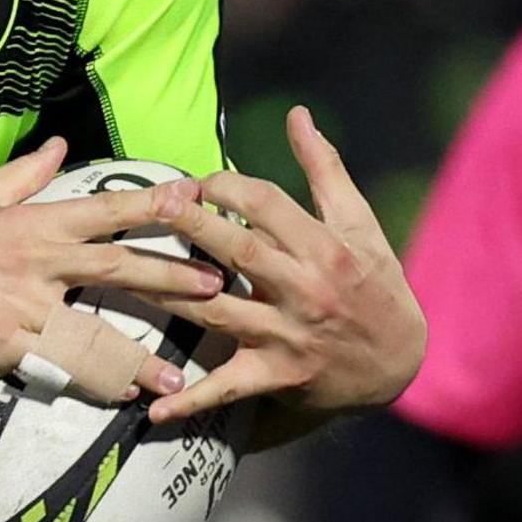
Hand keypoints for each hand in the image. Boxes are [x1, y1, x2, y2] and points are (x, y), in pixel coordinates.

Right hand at [0, 138, 208, 405]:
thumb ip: (20, 177)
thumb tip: (60, 148)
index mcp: (30, 223)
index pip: (105, 209)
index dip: (154, 203)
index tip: (198, 198)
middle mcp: (34, 262)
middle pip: (119, 266)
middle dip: (174, 278)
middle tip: (219, 289)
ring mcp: (21, 308)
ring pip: (97, 331)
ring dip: (142, 356)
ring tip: (179, 378)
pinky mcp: (4, 347)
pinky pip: (60, 368)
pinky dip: (94, 382)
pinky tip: (121, 396)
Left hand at [121, 107, 426, 426]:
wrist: (401, 363)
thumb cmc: (375, 283)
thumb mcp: (359, 223)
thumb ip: (324, 168)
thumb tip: (296, 114)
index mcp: (325, 248)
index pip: (268, 205)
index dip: (228, 187)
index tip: (195, 180)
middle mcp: (306, 291)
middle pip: (238, 252)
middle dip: (193, 225)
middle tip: (153, 202)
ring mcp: (288, 336)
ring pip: (217, 312)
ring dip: (167, 296)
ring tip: (121, 277)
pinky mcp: (277, 376)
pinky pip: (227, 388)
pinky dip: (191, 400)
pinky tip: (154, 407)